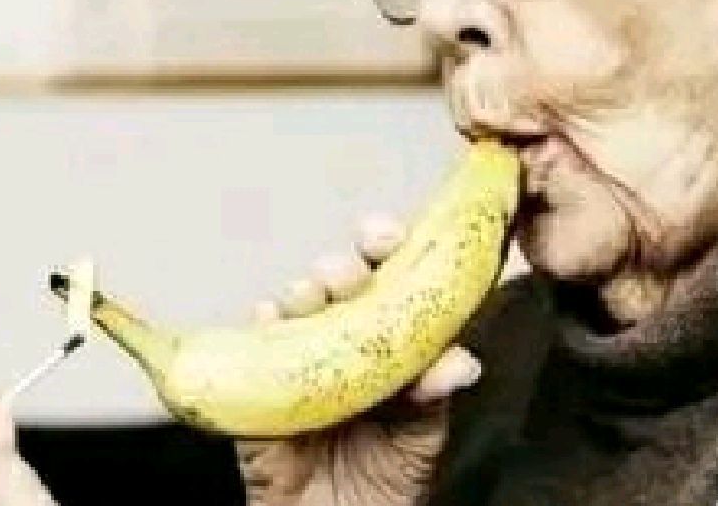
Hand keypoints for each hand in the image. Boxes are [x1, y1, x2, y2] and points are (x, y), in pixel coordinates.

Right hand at [237, 215, 481, 505]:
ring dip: (304, 292)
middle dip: (342, 267)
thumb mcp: (421, 436)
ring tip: (311, 295)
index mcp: (384, 335)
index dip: (386, 246)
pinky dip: (262, 324)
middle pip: (338, 282)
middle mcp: (340, 334)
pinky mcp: (260, 385)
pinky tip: (269, 316)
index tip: (389, 235)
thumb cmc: (386, 480)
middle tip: (347, 274)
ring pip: (296, 305)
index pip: (386, 275)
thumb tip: (462, 362)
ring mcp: (298, 354)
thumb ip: (436, 393)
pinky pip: (254, 346)